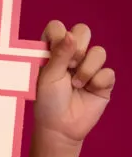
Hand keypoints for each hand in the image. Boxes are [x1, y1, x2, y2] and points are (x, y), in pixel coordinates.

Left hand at [34, 22, 114, 144]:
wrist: (60, 128)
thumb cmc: (48, 103)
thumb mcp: (48, 78)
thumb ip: (59, 54)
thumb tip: (70, 34)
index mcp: (53, 52)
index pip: (58, 27)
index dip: (58, 35)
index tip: (53, 51)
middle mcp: (72, 56)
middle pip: (83, 31)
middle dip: (77, 49)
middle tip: (69, 67)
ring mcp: (89, 67)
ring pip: (99, 51)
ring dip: (87, 69)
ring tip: (76, 85)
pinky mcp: (103, 81)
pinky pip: (108, 71)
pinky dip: (97, 82)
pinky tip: (88, 91)